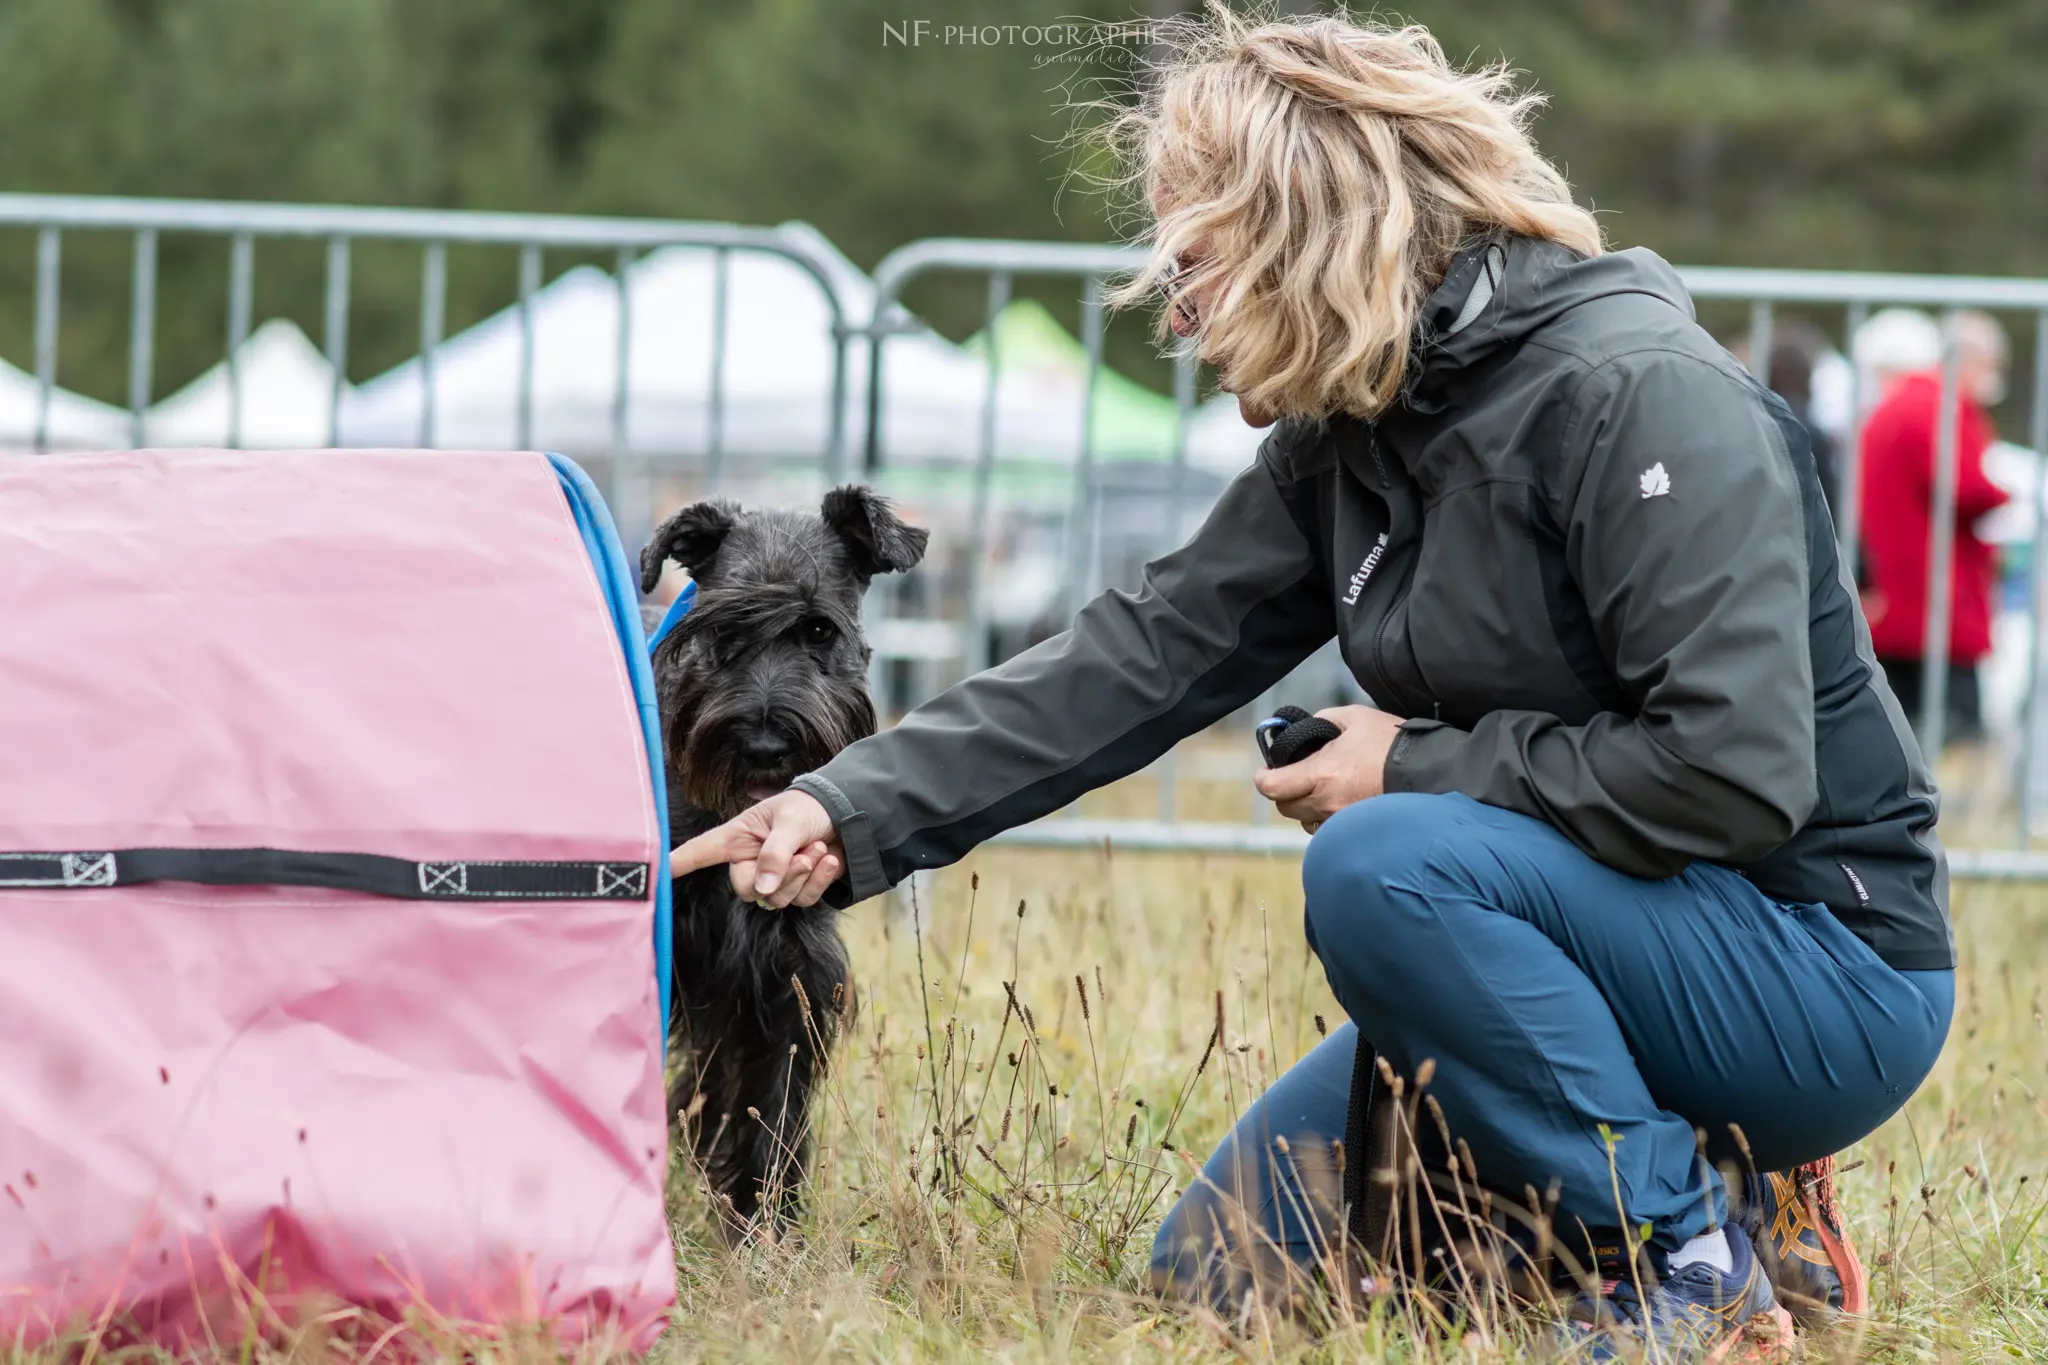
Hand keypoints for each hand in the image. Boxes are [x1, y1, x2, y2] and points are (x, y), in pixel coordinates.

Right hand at [668, 790, 842, 908]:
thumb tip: (761, 889)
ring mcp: (774, 876)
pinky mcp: (797, 888)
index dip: (677, 863)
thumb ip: (774, 854)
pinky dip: (819, 881)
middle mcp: (751, 859)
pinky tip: (829, 859)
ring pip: (777, 899)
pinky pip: (803, 900)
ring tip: (818, 848)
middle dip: (780, 877)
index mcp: (739, 837)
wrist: (849, 815)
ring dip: (803, 876)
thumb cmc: (811, 808)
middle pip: (747, 890)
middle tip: (803, 854)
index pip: (700, 852)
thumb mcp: (790, 823)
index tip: (654, 872)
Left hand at [1252, 705, 1404, 831]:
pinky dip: (1327, 820)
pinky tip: (1341, 804)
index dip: (1264, 778)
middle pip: (1286, 807)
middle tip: (1295, 777)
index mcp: (1322, 774)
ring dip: (1307, 808)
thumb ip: (1323, 720)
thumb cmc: (1392, 743)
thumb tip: (1306, 728)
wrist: (1431, 771)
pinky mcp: (1358, 833)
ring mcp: (1343, 822)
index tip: (1267, 771)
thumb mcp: (1355, 717)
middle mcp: (1328, 804)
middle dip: (1285, 792)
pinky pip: (1329, 831)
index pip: (1272, 788)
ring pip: (1306, 823)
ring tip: (1323, 790)